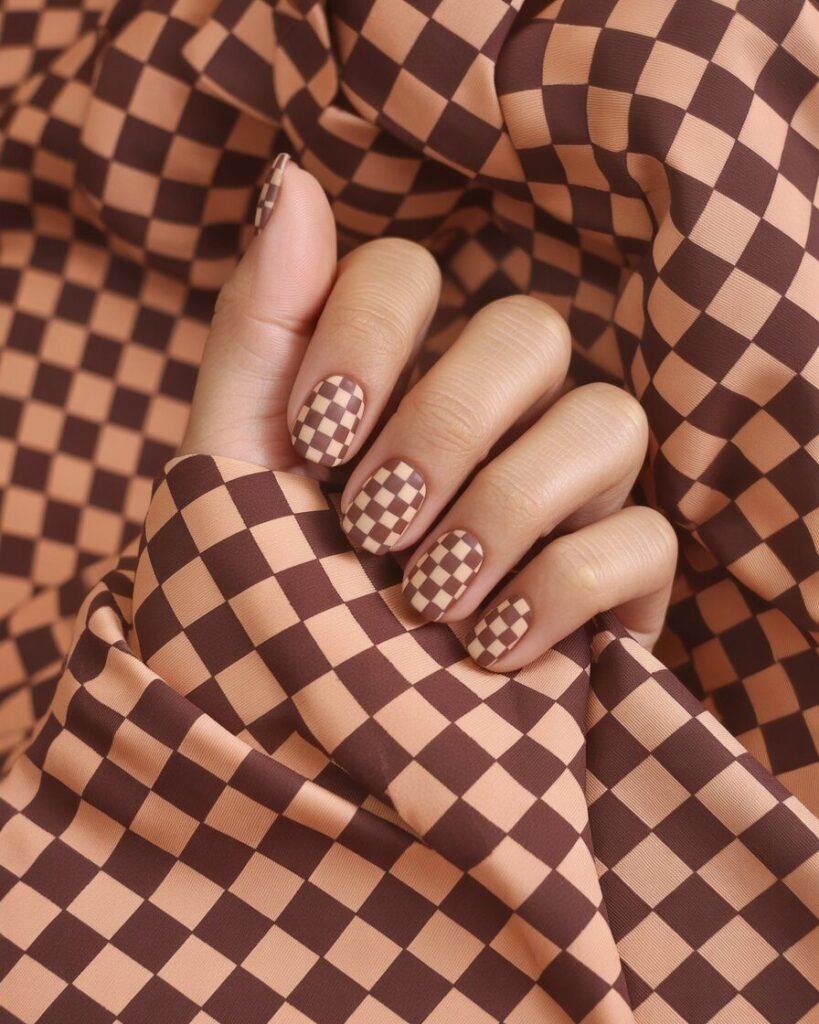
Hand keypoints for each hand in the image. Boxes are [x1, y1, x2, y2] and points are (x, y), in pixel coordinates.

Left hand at [182, 156, 676, 669]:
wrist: (311, 773)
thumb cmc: (257, 622)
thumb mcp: (228, 478)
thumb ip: (258, 332)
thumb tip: (295, 177)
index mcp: (389, 388)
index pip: (411, 273)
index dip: (366, 334)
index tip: (316, 438)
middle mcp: (485, 426)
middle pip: (532, 330)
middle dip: (447, 426)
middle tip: (373, 526)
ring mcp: (559, 502)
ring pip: (611, 417)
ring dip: (504, 508)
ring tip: (429, 598)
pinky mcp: (617, 587)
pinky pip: (645, 540)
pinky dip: (558, 592)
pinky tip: (488, 651)